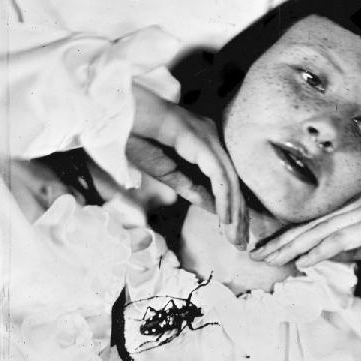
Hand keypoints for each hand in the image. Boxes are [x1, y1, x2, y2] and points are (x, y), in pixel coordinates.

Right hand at [128, 84, 247, 247]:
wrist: (119, 116)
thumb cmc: (137, 138)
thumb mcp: (168, 172)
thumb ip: (191, 187)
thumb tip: (213, 207)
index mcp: (205, 142)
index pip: (227, 179)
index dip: (233, 208)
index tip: (236, 234)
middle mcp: (213, 138)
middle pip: (234, 181)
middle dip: (239, 215)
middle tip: (241, 244)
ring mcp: (209, 137)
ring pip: (230, 181)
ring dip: (234, 212)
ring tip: (235, 237)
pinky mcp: (203, 142)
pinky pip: (219, 176)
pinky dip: (224, 200)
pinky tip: (225, 219)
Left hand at [249, 192, 360, 267]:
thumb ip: (355, 248)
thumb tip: (328, 255)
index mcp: (356, 207)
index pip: (315, 222)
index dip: (289, 235)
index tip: (267, 248)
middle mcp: (356, 206)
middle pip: (309, 225)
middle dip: (280, 241)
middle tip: (255, 254)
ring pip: (318, 232)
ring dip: (290, 247)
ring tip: (268, 259)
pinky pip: (339, 241)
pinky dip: (318, 251)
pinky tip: (300, 262)